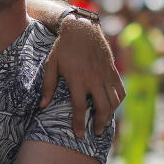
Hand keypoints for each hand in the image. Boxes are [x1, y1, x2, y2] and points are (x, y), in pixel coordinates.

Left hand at [41, 16, 124, 136]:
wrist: (81, 29)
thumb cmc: (63, 47)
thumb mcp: (51, 64)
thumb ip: (48, 86)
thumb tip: (42, 105)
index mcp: (77, 79)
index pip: (79, 107)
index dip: (79, 123)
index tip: (79, 135)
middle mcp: (94, 79)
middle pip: (102, 108)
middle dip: (99, 123)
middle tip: (95, 131)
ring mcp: (105, 75)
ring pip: (114, 101)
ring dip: (110, 114)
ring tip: (104, 122)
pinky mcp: (112, 70)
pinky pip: (120, 90)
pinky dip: (119, 101)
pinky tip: (113, 106)